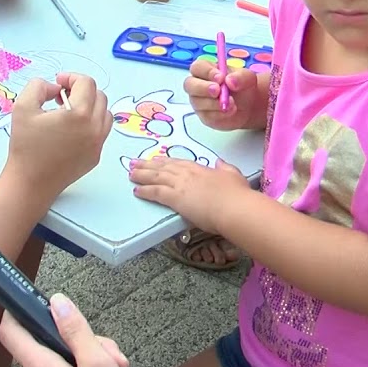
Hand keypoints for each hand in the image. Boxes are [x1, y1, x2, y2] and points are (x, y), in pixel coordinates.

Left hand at [0, 294, 129, 366]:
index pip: (10, 332)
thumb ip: (77, 331)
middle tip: (109, 348)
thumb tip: (57, 301)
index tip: (34, 297)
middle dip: (81, 336)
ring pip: (65, 355)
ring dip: (92, 353)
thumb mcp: (99, 365)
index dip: (17, 310)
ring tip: (117, 365)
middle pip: (48, 341)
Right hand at [4, 74, 111, 198]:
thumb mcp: (23, 107)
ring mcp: (98, 144)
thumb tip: (56, 88)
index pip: (86, 83)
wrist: (31, 182)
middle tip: (62, 95)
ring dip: (89, 106)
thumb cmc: (25, 146)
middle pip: (99, 95)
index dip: (71, 77)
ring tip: (68, 112)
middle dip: (81, 90)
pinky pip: (101, 131)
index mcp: (79, 114)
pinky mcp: (96, 156)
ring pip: (104, 113)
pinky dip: (90, 123)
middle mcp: (95, 128)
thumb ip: (39, 86)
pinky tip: (71, 129)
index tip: (58, 82)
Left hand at [129, 156, 249, 234]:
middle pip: (162, 167)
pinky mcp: (175, 198)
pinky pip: (155, 192)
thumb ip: (225, 168)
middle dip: (147, 165)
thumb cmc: (237, 194)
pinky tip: (136, 191)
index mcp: (200, 168)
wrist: (234, 207)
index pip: (178, 163)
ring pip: (155, 177)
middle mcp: (187, 174)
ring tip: (130, 174)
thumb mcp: (233, 175)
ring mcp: (179, 184)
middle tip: (134, 163)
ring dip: (141, 175)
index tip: (156, 160)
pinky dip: (145, 191)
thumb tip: (220, 162)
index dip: (165, 161)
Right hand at [182, 58, 264, 131]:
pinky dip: (219, 114)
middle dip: (202, 88)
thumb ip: (241, 76)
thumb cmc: (243, 87)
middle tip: (217, 91)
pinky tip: (231, 111)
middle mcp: (198, 84)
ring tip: (232, 103)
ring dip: (213, 103)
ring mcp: (199, 101)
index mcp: (206, 70)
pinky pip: (207, 116)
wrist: (249, 106)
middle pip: (189, 84)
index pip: (198, 67)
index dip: (206, 72)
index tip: (220, 78)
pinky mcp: (204, 116)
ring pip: (197, 102)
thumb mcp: (248, 78)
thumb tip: (230, 81)